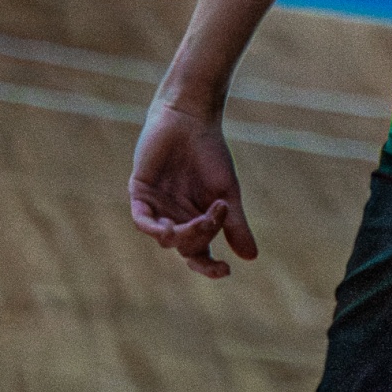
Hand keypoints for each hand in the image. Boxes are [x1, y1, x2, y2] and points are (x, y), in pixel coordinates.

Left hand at [129, 100, 257, 278]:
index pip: (200, 253)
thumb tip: (252, 258)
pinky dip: (154, 228)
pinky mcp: (140, 194)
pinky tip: (169, 228)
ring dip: (185, 233)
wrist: (190, 120)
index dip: (209, 266)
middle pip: (186, 246)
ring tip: (202, 217)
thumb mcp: (227, 192)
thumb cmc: (210, 153)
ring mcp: (156, 208)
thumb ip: (234, 224)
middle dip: (203, 237)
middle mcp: (174, 218)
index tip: (225, 271)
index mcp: (195, 220)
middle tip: (218, 215)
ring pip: (166, 237)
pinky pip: (142, 220)